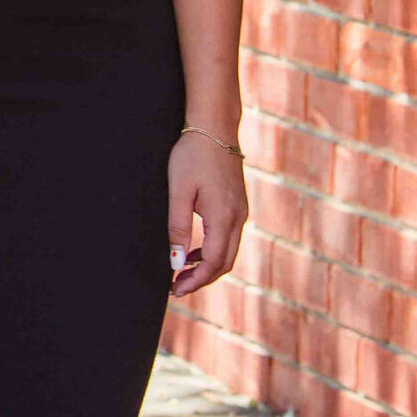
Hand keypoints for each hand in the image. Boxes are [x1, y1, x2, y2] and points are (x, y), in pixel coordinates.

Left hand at [167, 132, 246, 297]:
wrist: (215, 127)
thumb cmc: (192, 156)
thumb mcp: (178, 191)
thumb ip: (178, 229)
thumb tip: (177, 263)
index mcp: (224, 217)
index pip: (213, 262)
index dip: (195, 281)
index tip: (175, 289)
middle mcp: (238, 217)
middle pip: (225, 262)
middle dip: (202, 279)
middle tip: (177, 287)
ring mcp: (241, 211)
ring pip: (229, 251)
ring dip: (207, 266)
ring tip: (182, 272)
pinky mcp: (238, 205)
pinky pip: (229, 238)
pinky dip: (213, 251)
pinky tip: (194, 251)